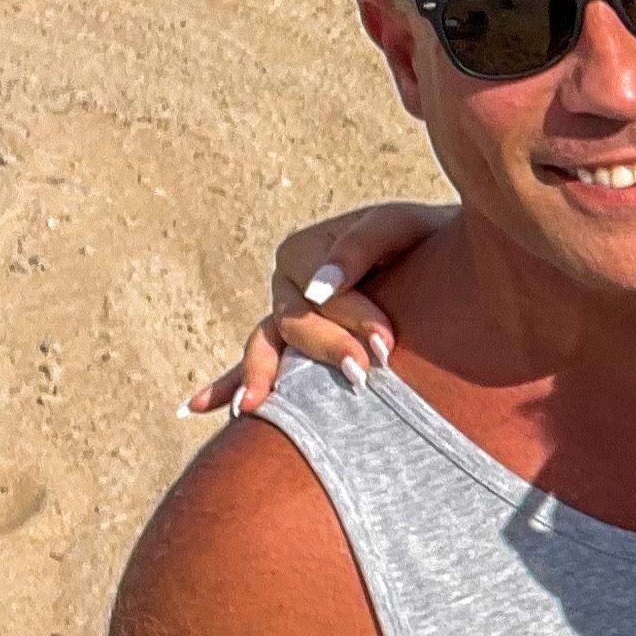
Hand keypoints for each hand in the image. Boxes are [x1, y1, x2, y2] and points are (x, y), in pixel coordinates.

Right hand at [179, 199, 446, 417]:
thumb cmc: (422, 238)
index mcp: (303, 251)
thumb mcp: (398, 227)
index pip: (320, 292)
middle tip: (362, 375)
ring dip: (260, 376)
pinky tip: (195, 406)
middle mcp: (286, 286)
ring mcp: (283, 318)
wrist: (440, 258)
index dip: (353, 319)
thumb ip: (358, 247)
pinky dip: (226, 385)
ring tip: (251, 408)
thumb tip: (319, 288)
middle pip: (294, 323)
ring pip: (265, 347)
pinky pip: (255, 364)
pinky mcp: (292, 347)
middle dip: (326, 349)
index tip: (386, 346)